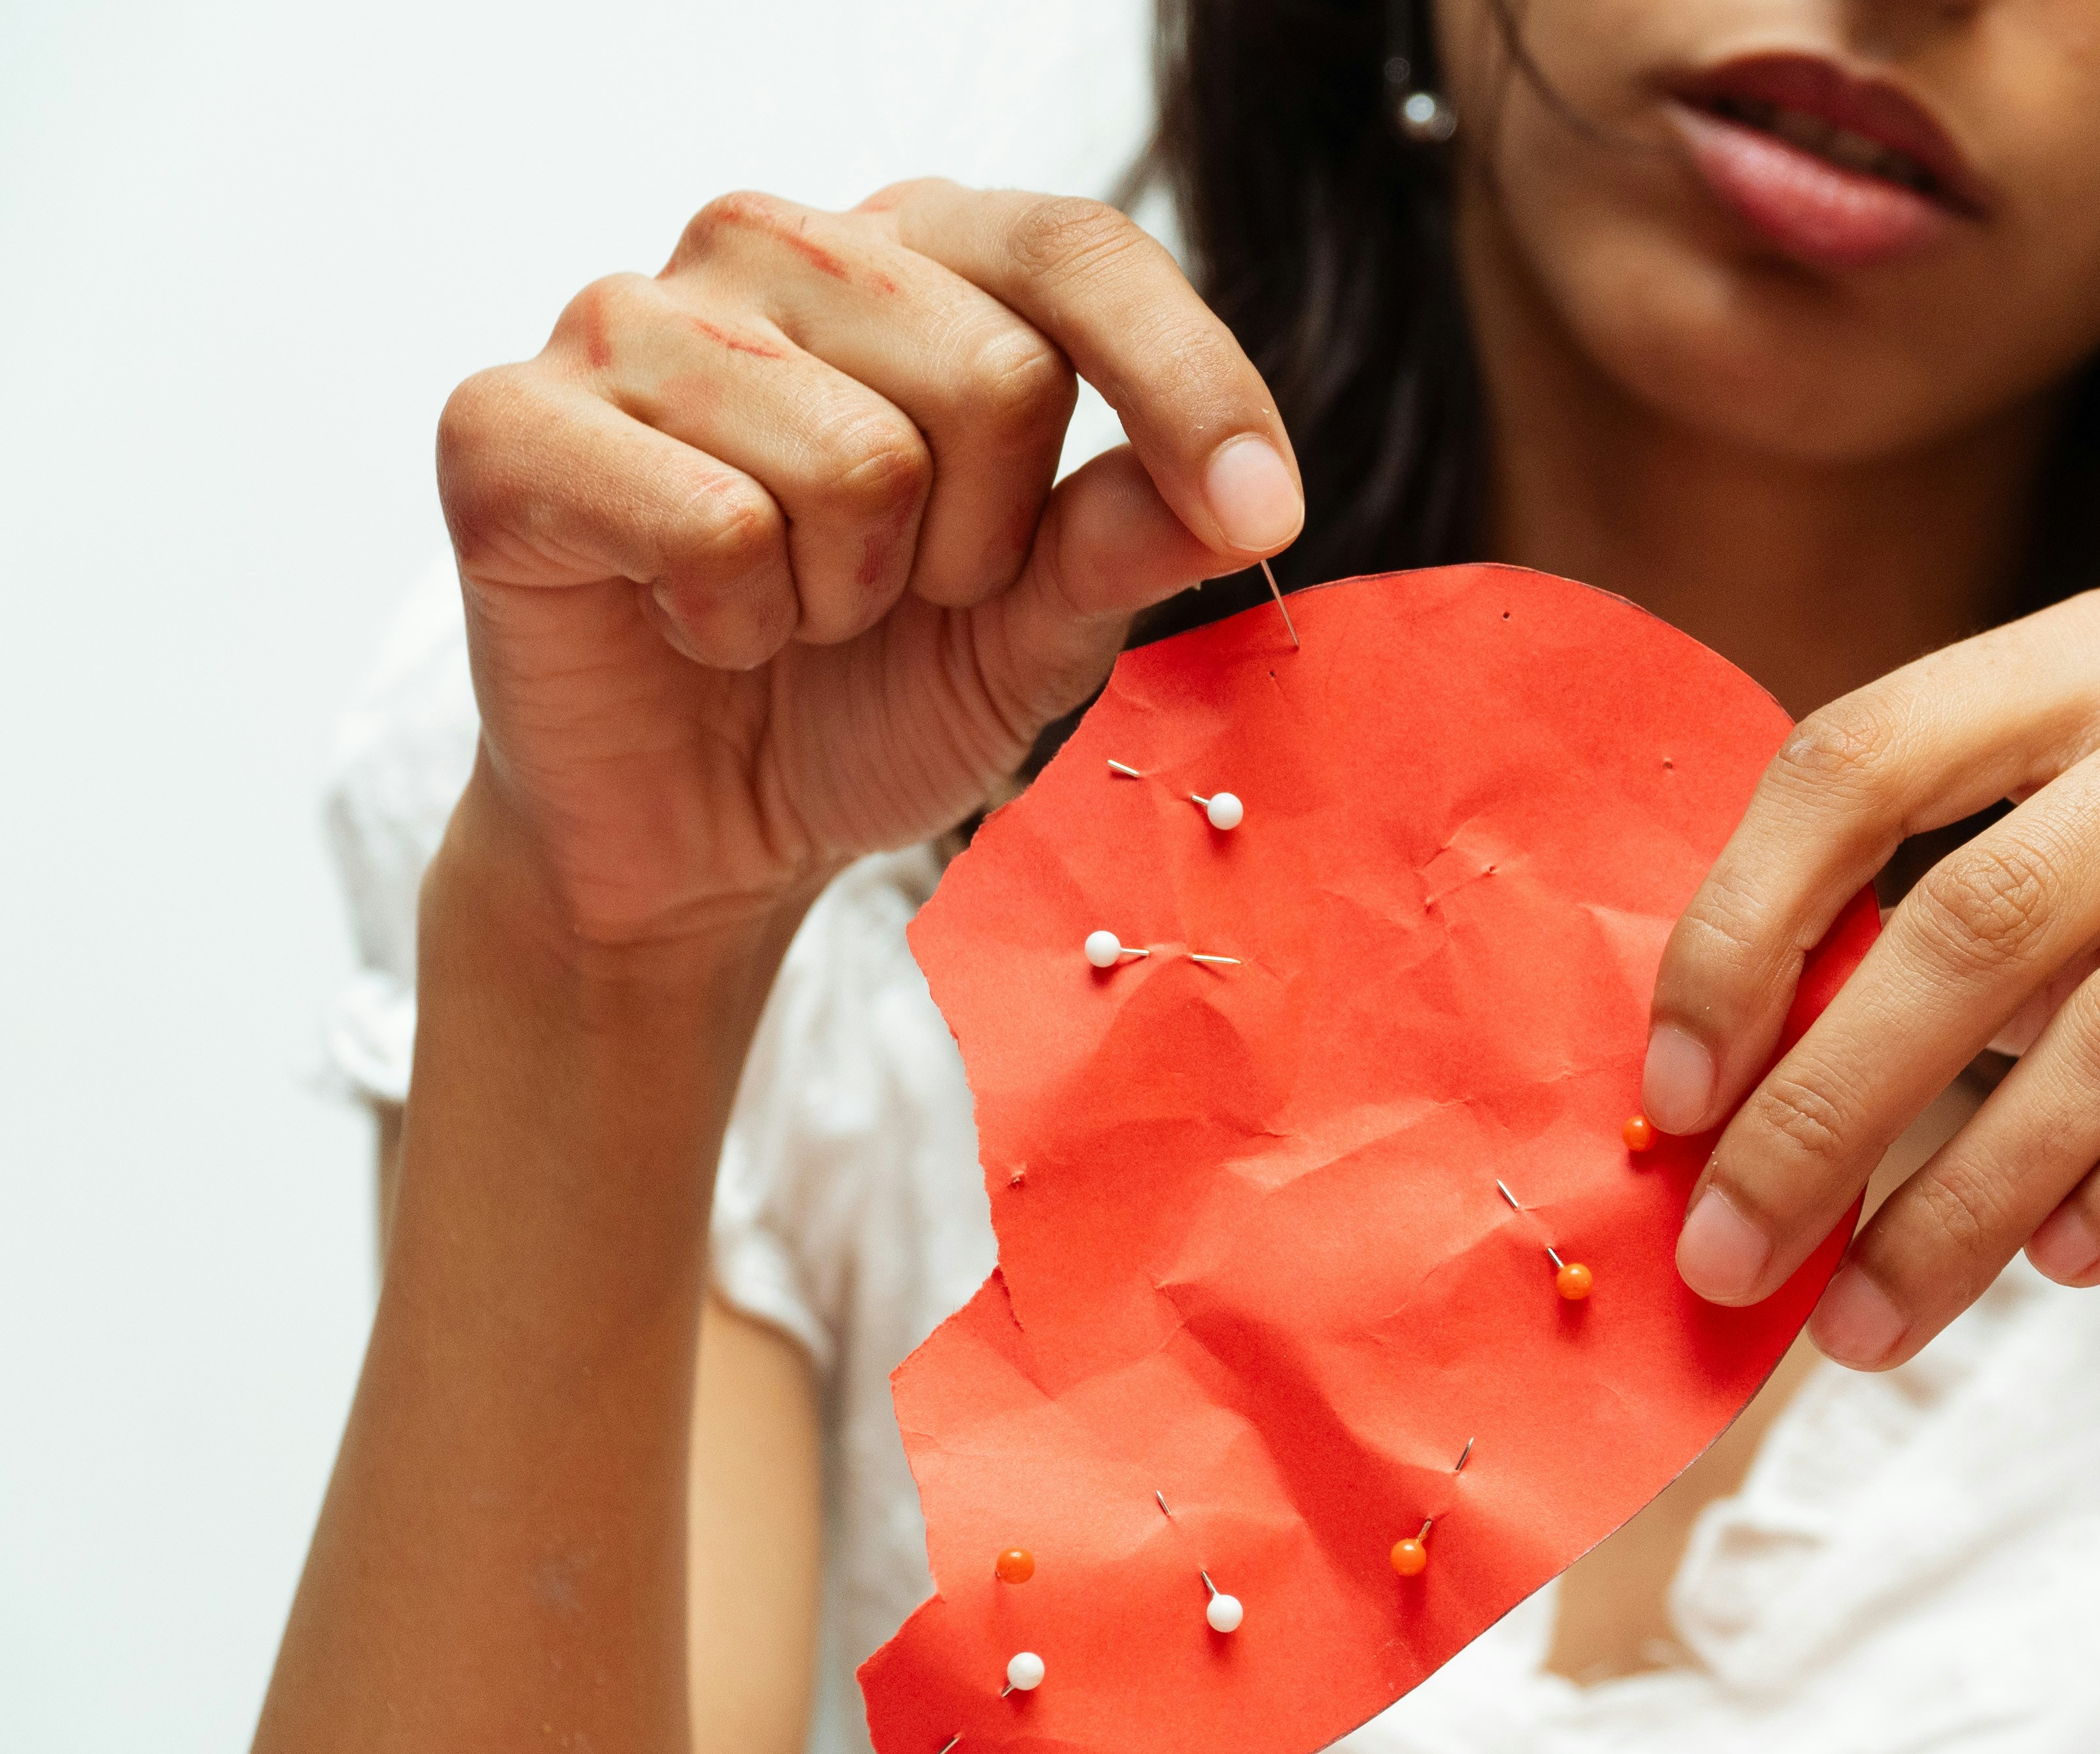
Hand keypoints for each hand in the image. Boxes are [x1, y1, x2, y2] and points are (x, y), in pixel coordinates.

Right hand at [435, 181, 1301, 950]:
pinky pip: (712, 528)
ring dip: (851, 597)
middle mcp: (769, 245)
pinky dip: (732, 626)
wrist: (696, 835)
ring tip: (791, 613)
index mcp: (912, 257)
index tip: (1266, 513)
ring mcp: (625, 317)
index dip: (1191, 381)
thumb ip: (1127, 541)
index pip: (1079, 248)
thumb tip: (1243, 493)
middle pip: (994, 371)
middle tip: (897, 599)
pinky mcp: (507, 426)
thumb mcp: (1037, 632)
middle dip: (982, 547)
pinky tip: (692, 628)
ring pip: (857, 460)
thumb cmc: (868, 697)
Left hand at [1645, 588, 2099, 1368]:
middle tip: (1735, 1257)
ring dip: (1970, 1196)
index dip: (1746, 928)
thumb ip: (1893, 960)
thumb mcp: (2043, 936)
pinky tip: (2064, 1264)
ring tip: (1868, 1316)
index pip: (1869, 754)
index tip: (1670, 1098)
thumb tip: (1694, 1104)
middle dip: (1834, 1108)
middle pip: (1988, 909)